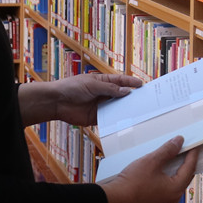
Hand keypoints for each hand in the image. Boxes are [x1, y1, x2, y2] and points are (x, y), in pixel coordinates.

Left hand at [19, 71, 141, 126]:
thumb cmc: (72, 87)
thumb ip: (110, 89)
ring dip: (125, 109)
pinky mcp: (96, 117)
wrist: (57, 102)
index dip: (131, 82)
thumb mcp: (92, 85)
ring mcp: (100, 105)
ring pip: (117, 107)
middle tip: (145, 100)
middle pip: (121, 95)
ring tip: (139, 112)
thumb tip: (126, 91)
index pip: (120, 81)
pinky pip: (109, 119)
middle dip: (131, 97)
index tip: (142, 85)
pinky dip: (116, 120)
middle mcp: (103, 93)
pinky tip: (125, 121)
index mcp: (102, 81)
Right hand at [101, 137, 199, 202]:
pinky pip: (166, 190)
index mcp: (176, 189)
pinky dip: (167, 180)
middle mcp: (173, 198)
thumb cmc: (134, 181)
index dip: (192, 155)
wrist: (117, 199)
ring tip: (174, 160)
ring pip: (175, 184)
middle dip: (185, 164)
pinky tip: (161, 173)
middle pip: (184, 178)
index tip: (194, 146)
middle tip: (186, 151)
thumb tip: (179, 141)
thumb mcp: (151, 161)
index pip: (189, 169)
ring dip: (175, 172)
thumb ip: (167, 150)